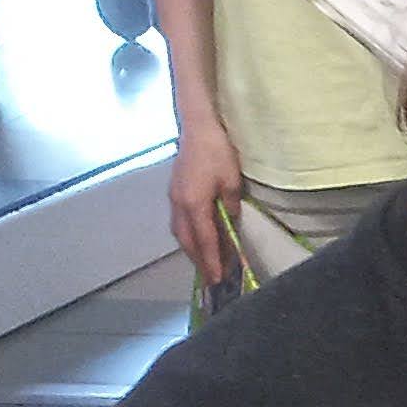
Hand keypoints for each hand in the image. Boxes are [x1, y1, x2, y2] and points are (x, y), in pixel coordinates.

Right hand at [168, 119, 247, 291]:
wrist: (197, 127)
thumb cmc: (217, 152)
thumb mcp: (231, 181)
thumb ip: (230, 205)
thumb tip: (229, 221)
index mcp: (193, 204)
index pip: (204, 240)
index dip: (211, 260)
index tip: (217, 278)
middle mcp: (179, 204)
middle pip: (187, 240)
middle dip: (199, 260)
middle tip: (213, 277)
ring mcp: (174, 197)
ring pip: (180, 232)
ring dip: (192, 249)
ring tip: (206, 261)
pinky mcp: (174, 191)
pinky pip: (179, 221)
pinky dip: (189, 235)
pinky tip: (198, 238)